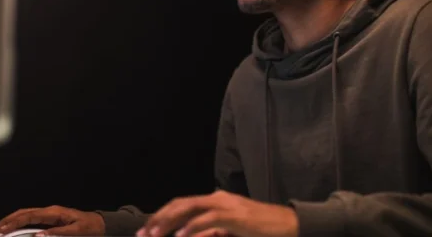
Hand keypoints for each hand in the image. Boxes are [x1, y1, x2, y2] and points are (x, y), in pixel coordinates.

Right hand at [0, 205, 104, 235]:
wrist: (99, 223)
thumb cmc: (89, 227)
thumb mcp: (76, 231)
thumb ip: (57, 233)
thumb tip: (37, 235)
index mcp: (54, 212)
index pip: (29, 216)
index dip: (14, 223)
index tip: (1, 230)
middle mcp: (49, 211)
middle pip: (24, 213)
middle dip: (8, 221)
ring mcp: (50, 214)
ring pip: (26, 215)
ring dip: (12, 222)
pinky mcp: (51, 219)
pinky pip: (32, 220)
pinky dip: (20, 223)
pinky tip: (13, 229)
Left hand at [137, 190, 297, 236]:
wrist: (288, 226)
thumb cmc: (261, 231)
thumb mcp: (231, 231)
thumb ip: (212, 232)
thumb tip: (190, 236)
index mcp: (215, 200)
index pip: (182, 204)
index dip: (162, 215)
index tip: (146, 230)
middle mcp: (218, 198)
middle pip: (181, 204)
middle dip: (159, 218)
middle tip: (143, 233)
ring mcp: (227, 205)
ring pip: (190, 208)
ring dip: (169, 222)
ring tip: (154, 234)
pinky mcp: (235, 216)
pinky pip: (208, 220)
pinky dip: (192, 227)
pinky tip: (180, 236)